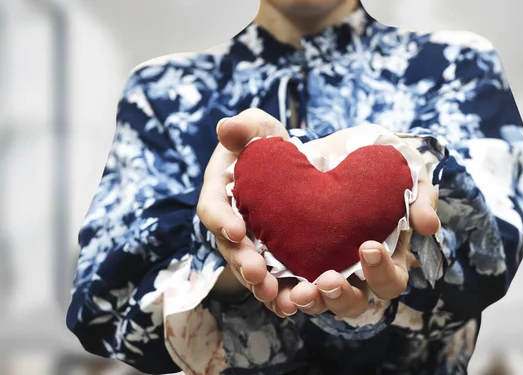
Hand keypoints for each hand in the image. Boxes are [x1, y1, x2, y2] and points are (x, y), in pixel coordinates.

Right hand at [198, 109, 287, 312]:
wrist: (290, 165)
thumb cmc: (266, 143)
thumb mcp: (257, 127)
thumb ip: (243, 127)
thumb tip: (226, 127)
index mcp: (221, 193)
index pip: (212, 208)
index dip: (221, 220)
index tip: (236, 229)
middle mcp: (232, 225)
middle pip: (231, 249)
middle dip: (242, 263)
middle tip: (256, 274)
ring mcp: (252, 246)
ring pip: (252, 272)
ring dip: (263, 287)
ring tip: (279, 299)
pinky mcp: (275, 259)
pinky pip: (276, 280)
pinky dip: (284, 294)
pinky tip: (296, 304)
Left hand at [287, 125, 439, 316]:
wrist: (322, 146)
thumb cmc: (369, 159)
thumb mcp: (400, 167)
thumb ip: (420, 194)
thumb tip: (429, 226)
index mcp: (383, 256)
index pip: (390, 280)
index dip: (382, 272)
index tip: (368, 246)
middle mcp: (352, 271)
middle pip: (354, 303)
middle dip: (342, 296)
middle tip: (329, 280)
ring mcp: (319, 268)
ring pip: (318, 302)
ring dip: (311, 302)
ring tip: (299, 292)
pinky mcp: (289, 260)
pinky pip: (283, 288)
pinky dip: (279, 293)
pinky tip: (272, 286)